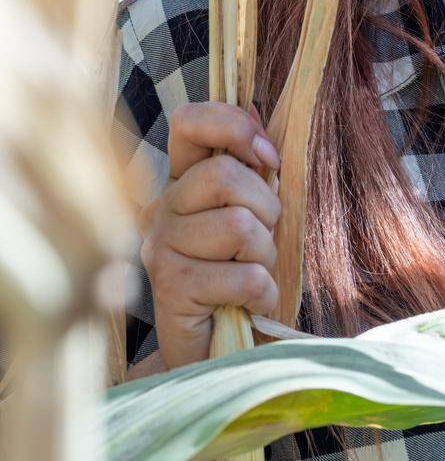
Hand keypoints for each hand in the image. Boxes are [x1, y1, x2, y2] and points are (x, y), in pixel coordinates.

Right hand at [139, 100, 282, 370]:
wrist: (215, 352)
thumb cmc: (239, 277)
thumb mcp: (254, 213)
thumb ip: (251, 167)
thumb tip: (255, 108)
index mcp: (183, 181)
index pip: (189, 121)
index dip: (233, 126)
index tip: (267, 156)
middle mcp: (163, 208)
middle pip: (225, 175)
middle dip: (267, 208)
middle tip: (264, 239)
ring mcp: (161, 247)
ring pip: (239, 226)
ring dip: (265, 255)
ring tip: (253, 274)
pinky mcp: (172, 287)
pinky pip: (245, 276)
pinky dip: (263, 291)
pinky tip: (248, 303)